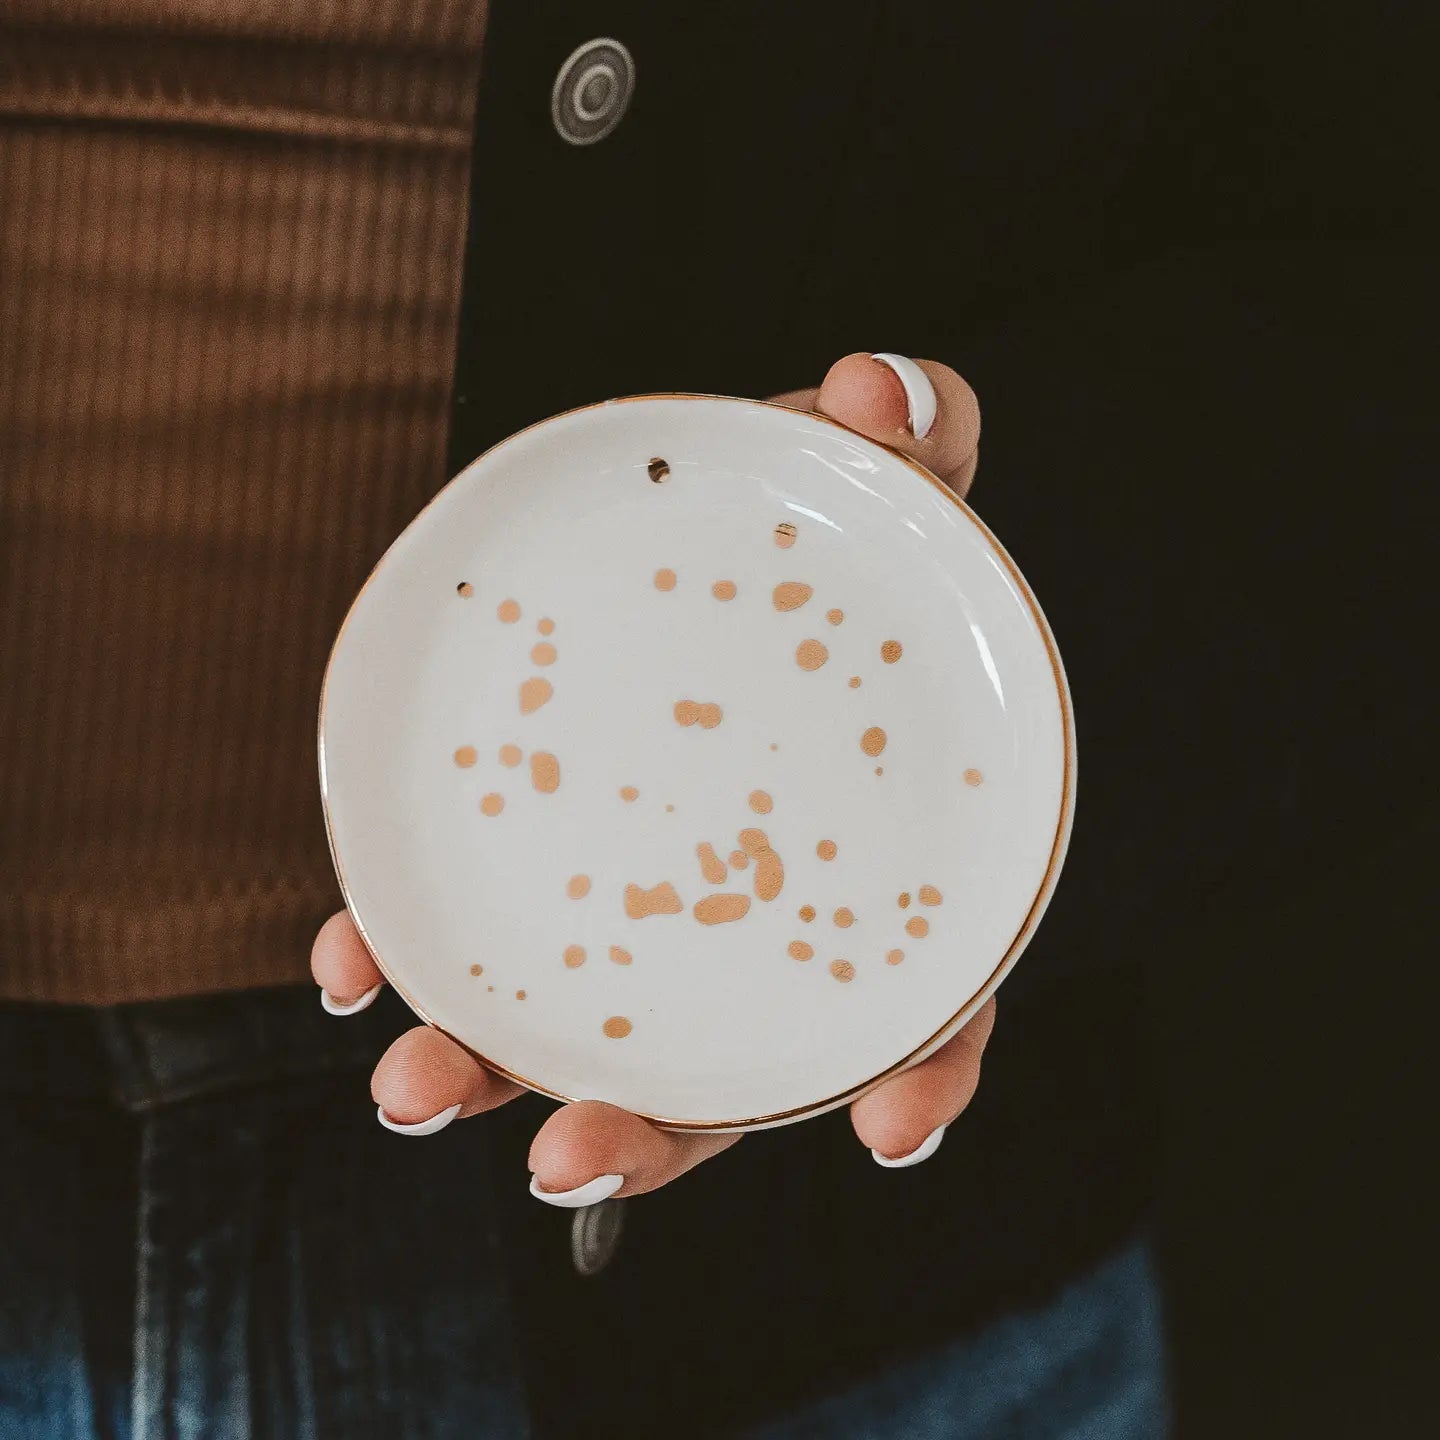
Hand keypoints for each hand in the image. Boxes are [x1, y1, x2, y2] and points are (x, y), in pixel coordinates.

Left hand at [312, 352, 990, 1201]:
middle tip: (569, 1151)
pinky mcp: (544, 863)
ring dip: (496, 1079)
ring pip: (586, 1037)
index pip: (926, 996)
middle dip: (649, 1131)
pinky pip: (479, 938)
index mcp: (878, 868)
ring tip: (412, 1085)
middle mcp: (759, 922)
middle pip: (728, 1069)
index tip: (888, 1125)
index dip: (921, 1074)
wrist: (723, 534)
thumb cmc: (831, 538)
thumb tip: (883, 387)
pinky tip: (346, 957)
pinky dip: (412, 960)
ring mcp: (645, 910)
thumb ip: (922, 435)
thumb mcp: (893, 476)